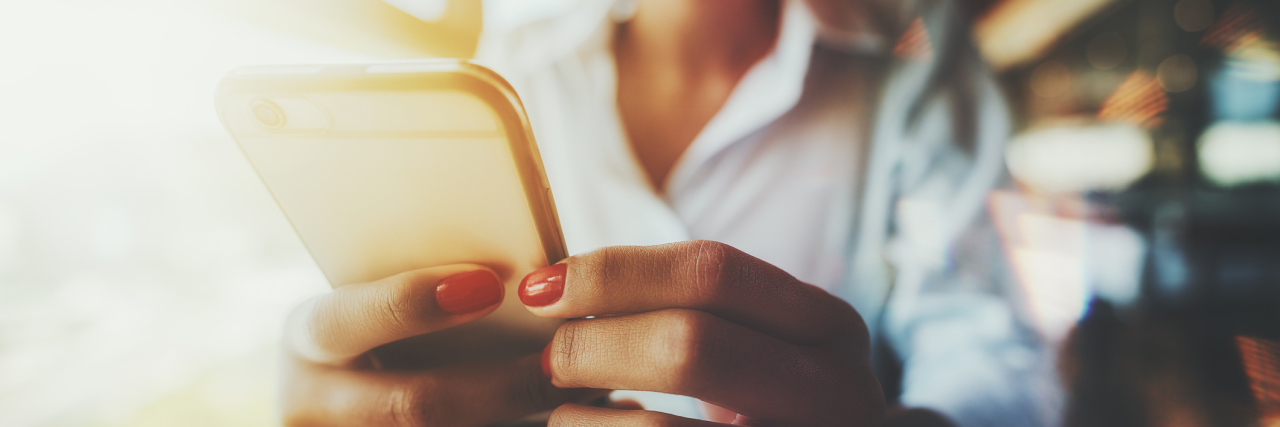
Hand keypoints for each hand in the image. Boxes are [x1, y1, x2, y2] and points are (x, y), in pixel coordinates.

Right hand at [279, 264, 597, 425]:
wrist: (349, 392)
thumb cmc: (389, 325)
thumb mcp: (381, 295)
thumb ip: (440, 284)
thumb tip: (535, 272)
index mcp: (310, 336)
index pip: (345, 320)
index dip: (411, 303)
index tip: (488, 285)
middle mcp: (311, 402)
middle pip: (413, 404)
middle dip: (502, 386)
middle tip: (568, 362)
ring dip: (522, 418)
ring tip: (597, 394)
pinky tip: (580, 420)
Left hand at [522, 241, 885, 425]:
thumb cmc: (775, 405)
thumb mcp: (768, 346)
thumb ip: (696, 310)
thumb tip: (560, 287)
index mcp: (828, 326)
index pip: (713, 272)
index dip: (614, 274)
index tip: (543, 287)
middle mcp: (833, 390)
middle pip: (691, 344)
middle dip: (595, 345)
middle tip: (548, 358)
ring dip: (586, 419)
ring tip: (562, 412)